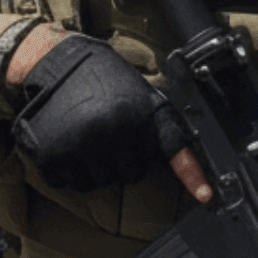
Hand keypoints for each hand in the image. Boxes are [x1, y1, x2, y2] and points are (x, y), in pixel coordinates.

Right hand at [4, 30, 200, 195]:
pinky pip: (66, 182)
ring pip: (97, 183)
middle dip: (121, 160)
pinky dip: (65, 170)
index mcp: (136, 117)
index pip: (172, 152)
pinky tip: (63, 143)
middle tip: (108, 132)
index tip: (206, 196)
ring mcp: (78, 148)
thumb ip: (161, 126)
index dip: (193, 177)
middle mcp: (109, 134)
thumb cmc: (103, 77)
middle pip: (130, 175)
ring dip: (93, 168)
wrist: (55, 61)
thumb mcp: (142, 94)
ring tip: (84, 136)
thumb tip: (188, 163)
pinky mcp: (51, 156)